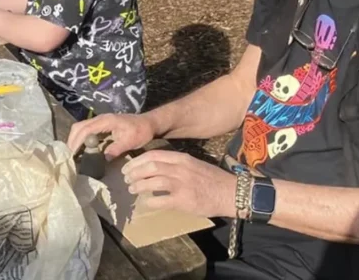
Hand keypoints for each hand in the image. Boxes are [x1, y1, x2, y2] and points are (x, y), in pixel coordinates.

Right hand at [67, 113, 155, 158]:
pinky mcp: (101, 125)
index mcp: (106, 120)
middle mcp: (100, 118)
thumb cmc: (141, 131)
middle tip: (69, 156)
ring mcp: (99, 121)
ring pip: (80, 128)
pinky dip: (80, 139)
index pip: (85, 130)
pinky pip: (86, 130)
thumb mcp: (131, 141)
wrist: (149, 123)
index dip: (77, 142)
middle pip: (78, 127)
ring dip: (74, 140)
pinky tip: (80, 150)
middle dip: (71, 141)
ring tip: (72, 155)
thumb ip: (117, 148)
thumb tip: (104, 157)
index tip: (72, 154)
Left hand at [122, 150, 236, 218]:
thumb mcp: (194, 165)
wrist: (231, 192)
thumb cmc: (212, 180)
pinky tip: (146, 203)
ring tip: (132, 189)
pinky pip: (160, 200)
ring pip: (152, 181)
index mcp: (182, 158)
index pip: (154, 155)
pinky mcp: (183, 200)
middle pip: (150, 166)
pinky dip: (150, 202)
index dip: (137, 160)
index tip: (128, 166)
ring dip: (139, 185)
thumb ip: (176, 165)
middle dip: (134, 172)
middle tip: (126, 178)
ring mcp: (182, 184)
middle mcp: (180, 169)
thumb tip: (155, 169)